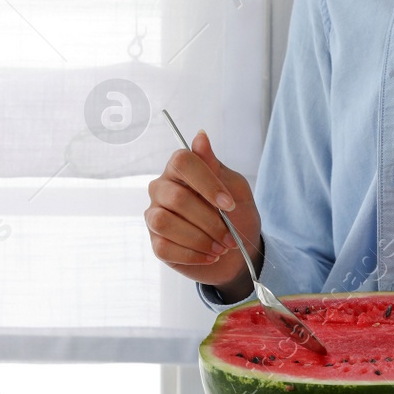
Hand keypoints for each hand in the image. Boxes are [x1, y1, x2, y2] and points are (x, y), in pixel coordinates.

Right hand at [145, 130, 261, 297]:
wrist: (238, 252)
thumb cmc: (236, 215)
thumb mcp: (235, 189)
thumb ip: (215, 166)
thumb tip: (200, 136)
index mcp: (181, 169)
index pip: (182, 161)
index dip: (206, 183)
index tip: (229, 205)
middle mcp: (162, 189)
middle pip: (176, 198)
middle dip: (208, 220)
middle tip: (230, 237)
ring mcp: (155, 216)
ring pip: (165, 223)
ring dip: (199, 239)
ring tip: (221, 248)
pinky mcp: (157, 243)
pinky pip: (165, 247)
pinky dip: (193, 254)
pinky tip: (210, 256)